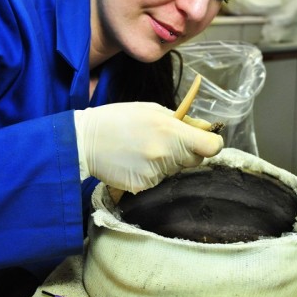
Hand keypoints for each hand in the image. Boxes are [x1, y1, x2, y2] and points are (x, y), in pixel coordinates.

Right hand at [74, 102, 222, 193]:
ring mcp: (155, 173)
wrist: (84, 141)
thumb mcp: (152, 110)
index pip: (212, 146)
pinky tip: (136, 161)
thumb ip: (182, 120)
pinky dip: (152, 172)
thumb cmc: (118, 119)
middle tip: (167, 141)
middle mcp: (166, 155)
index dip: (212, 142)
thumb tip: (205, 128)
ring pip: (176, 170)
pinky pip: (159, 180)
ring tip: (144, 149)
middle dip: (187, 151)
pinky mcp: (144, 186)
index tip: (204, 140)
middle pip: (196, 160)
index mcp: (171, 131)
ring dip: (168, 161)